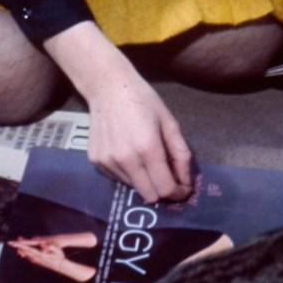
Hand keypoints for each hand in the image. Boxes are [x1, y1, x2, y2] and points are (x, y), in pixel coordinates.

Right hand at [45, 21, 193, 202]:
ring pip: (134, 188)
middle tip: (169, 178)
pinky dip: (129, 173)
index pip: (165, 189)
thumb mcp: (169, 122)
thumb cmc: (143, 100)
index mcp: (148, 149)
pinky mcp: (96, 162)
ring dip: (145, 181)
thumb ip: (181, 153)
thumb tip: (186, 181)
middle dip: (163, 191)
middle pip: (150, 196)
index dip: (178, 193)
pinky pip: (118, 178)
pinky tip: (128, 152)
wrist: (107, 87)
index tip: (184, 188)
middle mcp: (126, 160)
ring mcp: (108, 163)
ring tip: (146, 158)